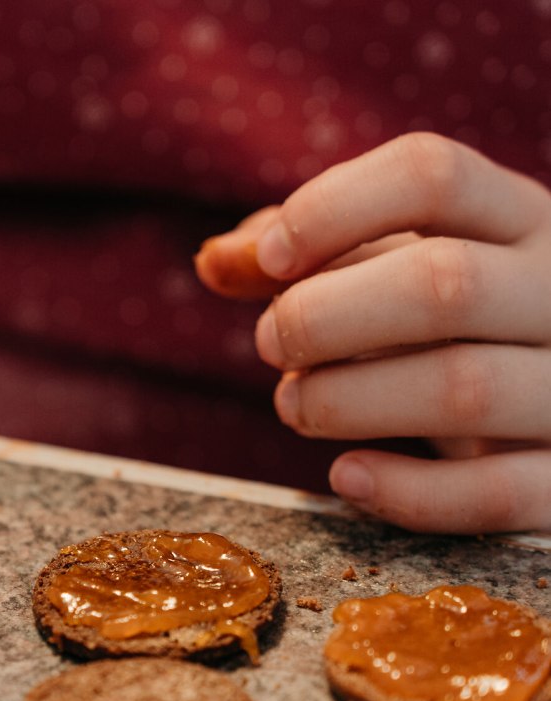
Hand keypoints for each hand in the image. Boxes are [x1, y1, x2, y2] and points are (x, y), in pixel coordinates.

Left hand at [202, 133, 550, 533]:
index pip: (431, 175)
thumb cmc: (448, 329)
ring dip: (348, 401)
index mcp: (522, 218)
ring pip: (464, 388)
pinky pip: (496, 493)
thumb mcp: (390, 272)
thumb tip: (215, 260)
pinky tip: (346, 477)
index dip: (330, 210)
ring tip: (295, 405)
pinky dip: (407, 493)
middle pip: (442, 284)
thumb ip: (303, 260)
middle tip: (271, 344)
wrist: (548, 413)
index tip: (265, 261)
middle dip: (323, 318)